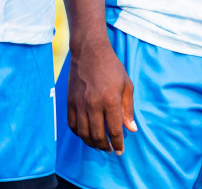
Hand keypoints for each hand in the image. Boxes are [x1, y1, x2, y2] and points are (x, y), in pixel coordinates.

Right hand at [66, 38, 136, 153]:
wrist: (89, 50)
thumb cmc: (111, 66)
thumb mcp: (127, 85)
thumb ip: (128, 109)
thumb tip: (131, 129)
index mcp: (110, 100)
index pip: (115, 131)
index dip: (118, 144)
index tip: (120, 151)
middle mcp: (93, 104)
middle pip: (97, 135)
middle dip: (105, 147)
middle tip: (109, 149)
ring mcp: (79, 103)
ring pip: (83, 133)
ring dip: (91, 143)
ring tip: (98, 145)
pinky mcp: (70, 101)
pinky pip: (72, 124)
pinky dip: (78, 133)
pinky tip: (85, 134)